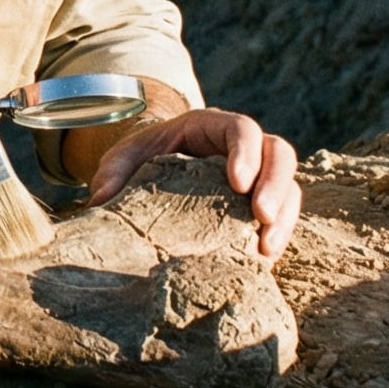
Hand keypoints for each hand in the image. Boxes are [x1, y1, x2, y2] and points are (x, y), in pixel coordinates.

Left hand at [84, 109, 300, 264]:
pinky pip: (283, 216)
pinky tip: (263, 261)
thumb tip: (99, 203)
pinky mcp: (260, 206)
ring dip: (284, 217)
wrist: (153, 171)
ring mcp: (258, 176)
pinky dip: (278, 236)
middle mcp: (244, 148)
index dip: (246, 152)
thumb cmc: (140, 159)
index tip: (237, 182)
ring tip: (266, 250)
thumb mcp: (121, 159)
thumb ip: (112, 175)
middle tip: (262, 219)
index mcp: (212, 127)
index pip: (241, 128)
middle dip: (275, 185)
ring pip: (289, 186)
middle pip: (278, 154)